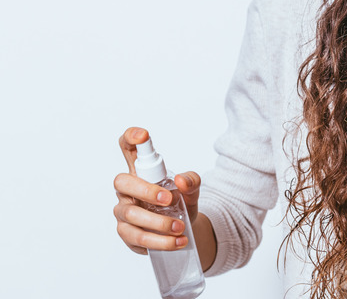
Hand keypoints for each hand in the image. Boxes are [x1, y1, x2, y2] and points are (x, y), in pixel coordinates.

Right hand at [113, 127, 201, 253]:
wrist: (184, 229)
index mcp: (141, 172)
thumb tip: (182, 181)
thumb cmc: (181, 202)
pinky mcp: (128, 234)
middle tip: (169, 200)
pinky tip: (177, 242)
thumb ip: (192, 180)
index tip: (143, 136)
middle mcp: (127, 190)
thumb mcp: (192, 189)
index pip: (128, 149)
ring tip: (180, 227)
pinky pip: (138, 237)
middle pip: (122, 182)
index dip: (131, 138)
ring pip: (131, 215)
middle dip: (146, 190)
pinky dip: (160, 241)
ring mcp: (124, 212)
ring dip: (158, 223)